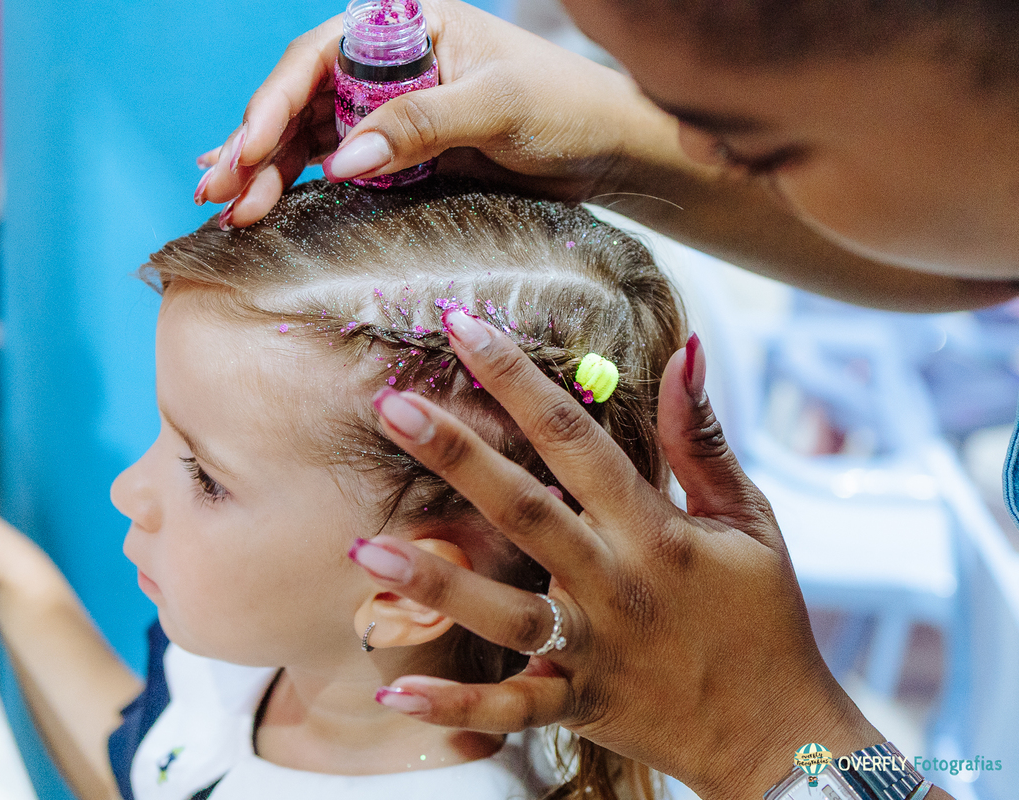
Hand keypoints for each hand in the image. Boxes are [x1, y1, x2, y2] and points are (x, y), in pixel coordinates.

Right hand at [196, 0, 671, 225]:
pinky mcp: (401, 154)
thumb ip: (419, 125)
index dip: (274, 102)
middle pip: (301, 100)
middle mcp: (388, 64)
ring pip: (311, 138)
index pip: (318, 56)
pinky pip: (337, 166)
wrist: (607, 150)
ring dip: (268, 172)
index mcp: (406, 28)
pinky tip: (261, 199)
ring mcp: (390, 111)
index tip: (245, 149)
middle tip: (216, 192)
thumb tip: (342, 159)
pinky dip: (299, 183)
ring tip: (229, 209)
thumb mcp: (495, 106)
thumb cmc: (565, 107)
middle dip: (255, 146)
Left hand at [354, 312, 882, 799]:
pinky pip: (510, 709)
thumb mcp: (747, 518)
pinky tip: (393, 692)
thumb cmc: (763, 615)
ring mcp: (594, 650)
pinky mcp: (579, 705)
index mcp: (655, 530)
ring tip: (365, 552)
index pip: (574, 438)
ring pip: (505, 614)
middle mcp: (617, 585)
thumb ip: (702, 438)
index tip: (464, 329)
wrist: (779, 735)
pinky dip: (454, 707)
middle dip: (458, 457)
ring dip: (437, 583)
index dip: (518, 379)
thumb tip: (685, 348)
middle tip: (392, 407)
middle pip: (525, 512)